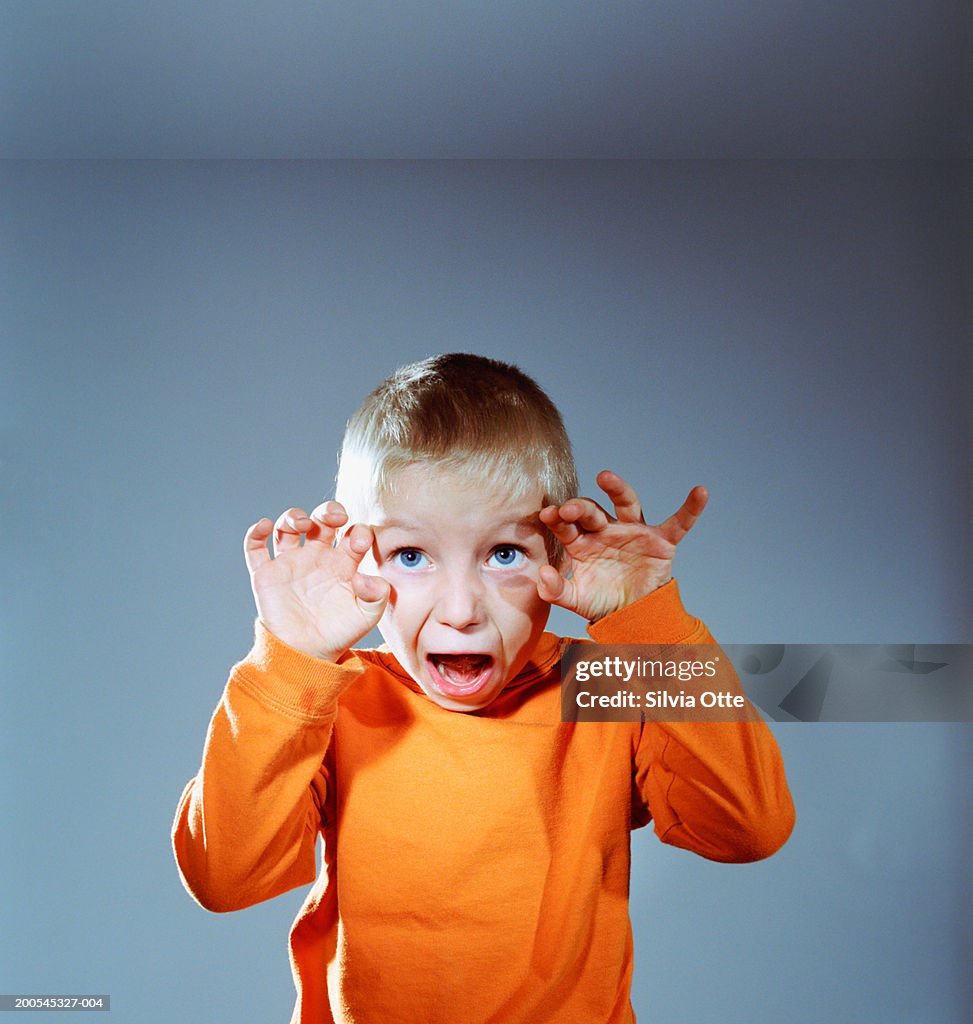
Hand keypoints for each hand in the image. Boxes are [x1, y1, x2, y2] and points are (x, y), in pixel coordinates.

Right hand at [243, 502, 388, 661]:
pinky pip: (255, 547)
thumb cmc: (339, 634)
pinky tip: (265, 526)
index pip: (352, 533)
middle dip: (329, 511)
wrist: (307, 655)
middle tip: (334, 517)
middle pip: (322, 520)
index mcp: (343, 562)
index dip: (357, 531)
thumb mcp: (367, 616)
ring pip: (288, 526)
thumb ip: (377, 594)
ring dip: (293, 515)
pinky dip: (255, 533)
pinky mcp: (267, 574)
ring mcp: (291, 563)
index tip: (358, 544)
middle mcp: (317, 557)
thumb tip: (366, 577)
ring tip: (300, 523)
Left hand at [537, 471, 707, 621]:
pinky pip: (678, 523)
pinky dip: (691, 509)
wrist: (632, 616)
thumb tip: (541, 574)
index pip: (567, 525)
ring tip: (605, 477)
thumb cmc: (600, 601)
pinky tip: (700, 492)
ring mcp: (633, 532)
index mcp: (582, 541)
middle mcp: (605, 530)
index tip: (547, 514)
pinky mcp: (660, 541)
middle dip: (580, 508)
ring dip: (617, 489)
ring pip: (627, 504)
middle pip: (591, 511)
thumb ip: (555, 590)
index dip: (558, 518)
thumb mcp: (575, 599)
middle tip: (568, 508)